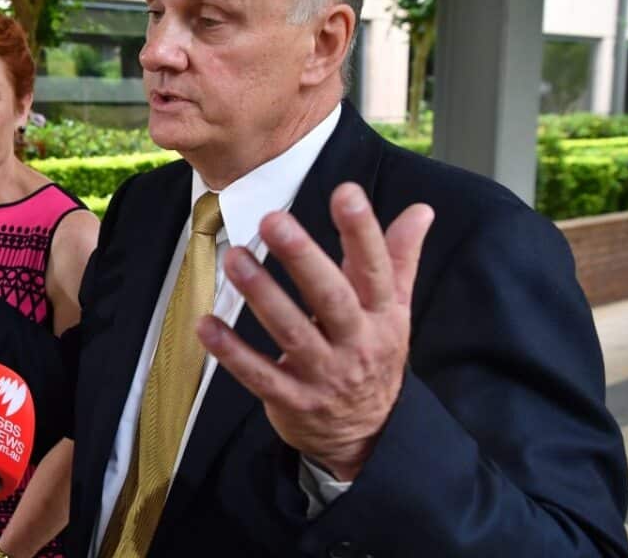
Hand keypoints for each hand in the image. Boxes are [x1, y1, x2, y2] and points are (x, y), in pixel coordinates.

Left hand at [197, 182, 433, 480]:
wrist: (366, 435)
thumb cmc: (373, 355)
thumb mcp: (395, 309)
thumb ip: (400, 257)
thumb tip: (422, 209)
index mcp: (383, 315)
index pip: (375, 268)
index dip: (362, 231)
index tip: (346, 193)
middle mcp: (356, 343)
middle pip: (332, 297)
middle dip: (302, 258)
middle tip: (272, 219)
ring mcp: (324, 375)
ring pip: (291, 332)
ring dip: (260, 295)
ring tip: (233, 259)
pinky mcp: (292, 401)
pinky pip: (258, 375)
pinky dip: (231, 351)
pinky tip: (205, 324)